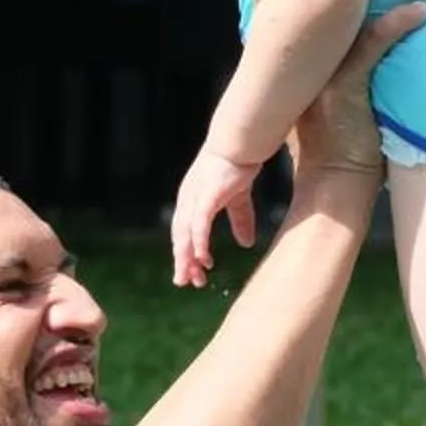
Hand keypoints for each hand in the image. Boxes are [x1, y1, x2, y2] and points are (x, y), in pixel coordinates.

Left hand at [170, 144, 263, 287]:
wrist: (239, 143)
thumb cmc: (236, 165)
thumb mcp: (238, 198)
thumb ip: (241, 220)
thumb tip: (246, 244)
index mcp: (192, 200)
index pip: (184, 232)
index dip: (187, 253)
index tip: (193, 273)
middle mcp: (187, 200)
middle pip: (180, 237)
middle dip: (182, 261)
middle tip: (185, 282)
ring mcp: (194, 198)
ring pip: (185, 235)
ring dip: (187, 258)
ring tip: (192, 276)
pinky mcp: (205, 197)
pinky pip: (198, 225)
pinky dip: (198, 243)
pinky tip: (202, 258)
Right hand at [287, 0, 425, 184]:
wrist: (334, 187)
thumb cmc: (337, 147)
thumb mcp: (325, 101)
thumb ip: (328, 68)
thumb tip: (349, 35)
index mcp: (290, 62)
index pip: (289, 1)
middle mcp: (298, 62)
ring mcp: (319, 73)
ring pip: (345, 13)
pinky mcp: (343, 87)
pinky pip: (373, 45)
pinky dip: (398, 24)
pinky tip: (420, 10)